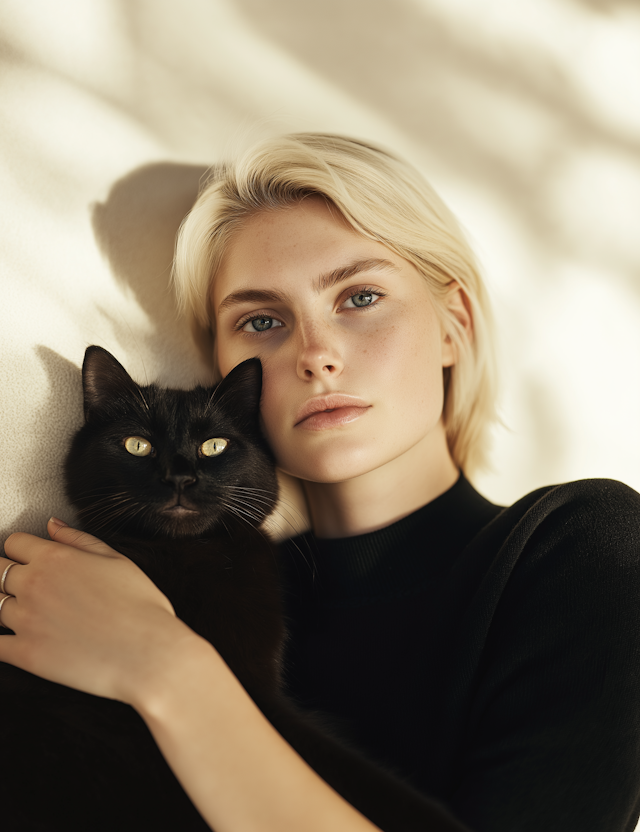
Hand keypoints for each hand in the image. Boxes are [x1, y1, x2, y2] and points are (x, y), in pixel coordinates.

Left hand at [0, 518, 191, 704]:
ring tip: (31, 615)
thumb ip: (79, 539)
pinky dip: (1, 642)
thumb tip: (53, 525)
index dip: (21, 550)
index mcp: (56, 558)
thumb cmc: (140, 606)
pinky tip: (12, 641)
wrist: (148, 652)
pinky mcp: (25, 654)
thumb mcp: (117, 560)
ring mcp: (26, 620)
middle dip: (6, 575)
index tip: (28, 559)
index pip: (13, 543)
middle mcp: (35, 584)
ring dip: (7, 608)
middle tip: (25, 587)